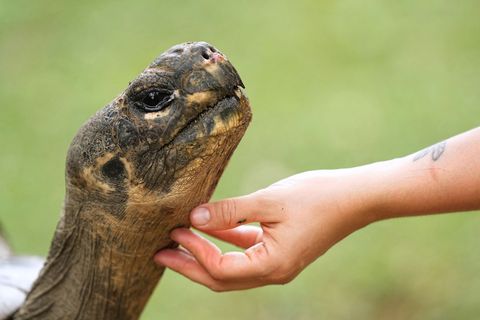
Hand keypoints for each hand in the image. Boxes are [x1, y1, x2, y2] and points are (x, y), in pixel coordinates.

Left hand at [154, 168, 375, 290]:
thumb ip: (230, 210)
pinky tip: (209, 227)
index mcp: (272, 265)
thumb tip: (194, 216)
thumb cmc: (318, 197)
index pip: (220, 268)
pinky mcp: (279, 250)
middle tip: (158, 254)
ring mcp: (277, 263)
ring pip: (231, 267)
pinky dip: (225, 241)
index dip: (195, 251)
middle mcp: (273, 272)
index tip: (176, 230)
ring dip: (204, 254)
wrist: (356, 197)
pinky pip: (245, 252)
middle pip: (220, 277)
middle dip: (188, 265)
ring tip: (176, 242)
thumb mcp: (269, 201)